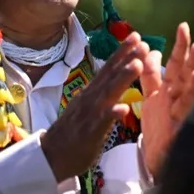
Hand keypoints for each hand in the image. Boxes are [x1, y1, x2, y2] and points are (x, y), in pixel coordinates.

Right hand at [42, 32, 149, 181]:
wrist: (50, 156)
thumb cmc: (74, 131)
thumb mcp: (89, 106)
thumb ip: (102, 93)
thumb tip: (114, 78)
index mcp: (92, 92)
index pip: (109, 68)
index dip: (122, 52)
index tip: (136, 36)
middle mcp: (91, 98)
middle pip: (110, 74)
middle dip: (127, 57)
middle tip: (143, 41)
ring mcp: (90, 113)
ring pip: (108, 93)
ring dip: (123, 78)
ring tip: (138, 64)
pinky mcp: (90, 132)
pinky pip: (102, 122)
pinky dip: (112, 114)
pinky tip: (124, 109)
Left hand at [139, 22, 193, 179]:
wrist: (161, 161)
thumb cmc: (159, 129)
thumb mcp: (151, 100)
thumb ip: (151, 77)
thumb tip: (150, 51)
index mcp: (161, 91)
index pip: (159, 68)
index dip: (157, 51)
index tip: (160, 35)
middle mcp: (172, 97)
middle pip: (177, 69)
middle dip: (181, 49)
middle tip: (184, 28)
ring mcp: (178, 107)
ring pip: (186, 83)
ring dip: (192, 64)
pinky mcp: (183, 119)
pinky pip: (188, 102)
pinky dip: (193, 87)